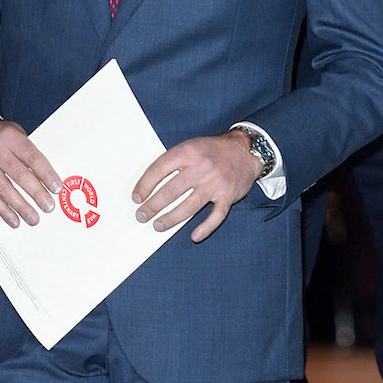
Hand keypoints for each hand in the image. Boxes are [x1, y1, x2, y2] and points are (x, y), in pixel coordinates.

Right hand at [0, 116, 60, 228]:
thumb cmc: (1, 136)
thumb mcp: (16, 134)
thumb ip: (30, 153)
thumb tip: (49, 180)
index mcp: (9, 135)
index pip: (31, 157)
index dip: (46, 174)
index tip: (57, 188)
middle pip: (18, 174)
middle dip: (35, 193)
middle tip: (48, 207)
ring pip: (3, 188)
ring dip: (20, 206)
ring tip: (33, 218)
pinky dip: (2, 210)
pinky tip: (13, 219)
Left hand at [133, 131, 259, 243]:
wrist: (246, 150)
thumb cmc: (213, 150)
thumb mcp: (191, 146)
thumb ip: (174, 161)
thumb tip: (151, 184)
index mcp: (188, 152)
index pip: (159, 170)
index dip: (145, 185)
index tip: (137, 198)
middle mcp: (201, 168)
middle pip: (171, 191)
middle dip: (153, 206)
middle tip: (142, 216)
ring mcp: (215, 183)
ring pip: (189, 206)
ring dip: (171, 218)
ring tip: (158, 225)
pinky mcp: (228, 196)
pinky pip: (216, 216)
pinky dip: (205, 228)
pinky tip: (194, 236)